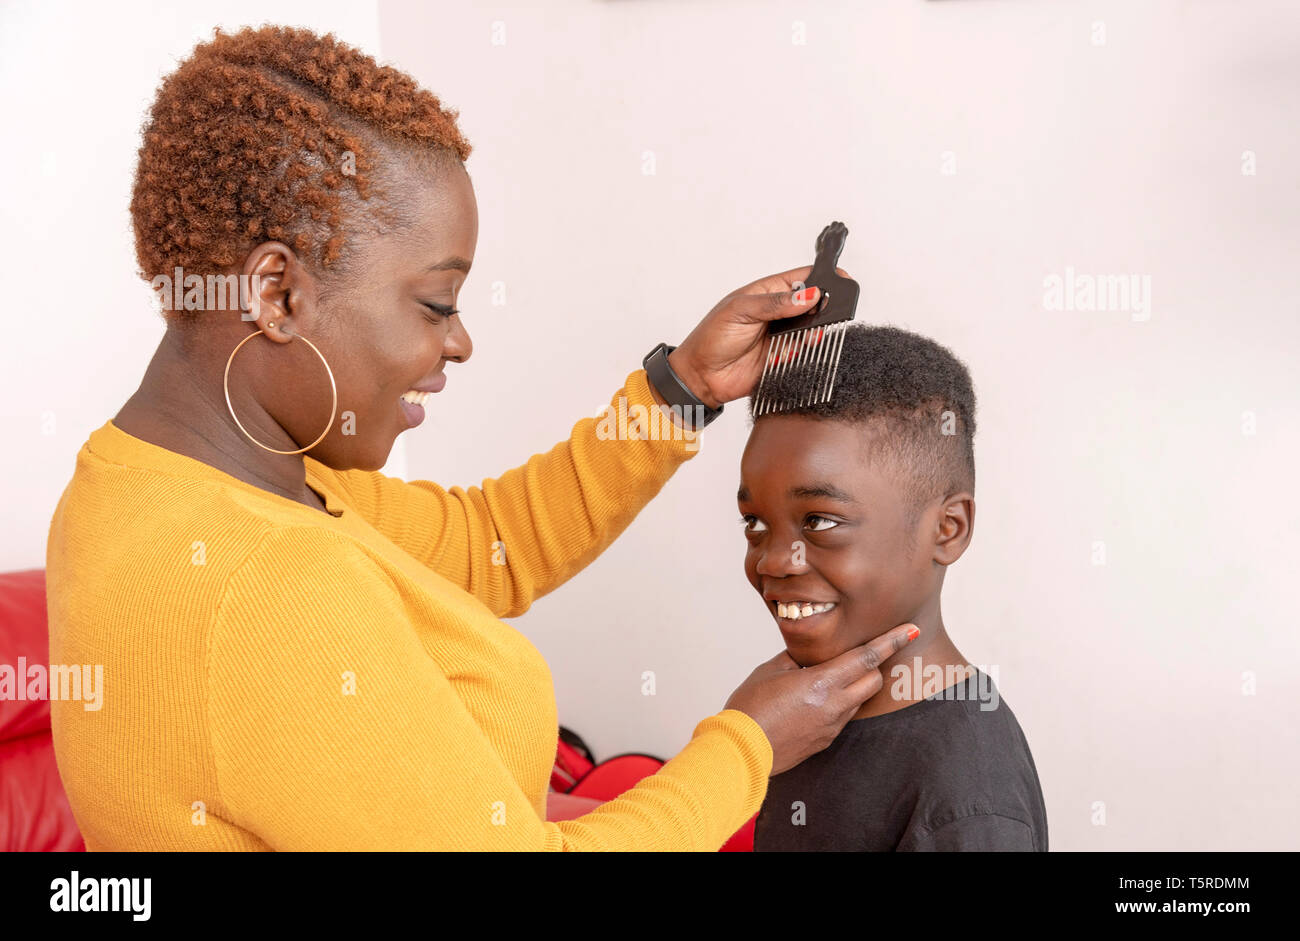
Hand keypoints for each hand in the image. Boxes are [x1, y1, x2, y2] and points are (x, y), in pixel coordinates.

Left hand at [667, 265, 848, 409]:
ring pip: (813, 330)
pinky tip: (789, 353)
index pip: (803, 278)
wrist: (701, 376)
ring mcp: (783, 336)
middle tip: (821, 314)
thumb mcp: (741, 311)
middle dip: (823, 308)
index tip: (841, 279)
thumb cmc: (712, 337)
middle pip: (814, 304)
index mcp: (768, 292)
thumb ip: (775, 303)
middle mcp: (779, 312)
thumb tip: (809, 295)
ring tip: (805, 337)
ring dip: (813, 333)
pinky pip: (805, 354)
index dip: (824, 277)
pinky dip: (803, 353)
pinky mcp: (784, 359)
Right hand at [723, 623, 918, 774]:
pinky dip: (839, 703)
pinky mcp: (825, 741)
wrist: (739, 751)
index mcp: (821, 683)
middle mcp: (833, 706)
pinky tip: (815, 700)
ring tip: (829, 678)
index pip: (866, 658)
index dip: (891, 641)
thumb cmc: (749, 709)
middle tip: (863, 654)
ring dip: (854, 685)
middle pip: (873, 680)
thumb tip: (807, 652)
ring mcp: (831, 727)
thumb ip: (795, 658)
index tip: (911, 630)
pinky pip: (843, 717)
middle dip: (874, 665)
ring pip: (859, 699)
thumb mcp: (769, 671)